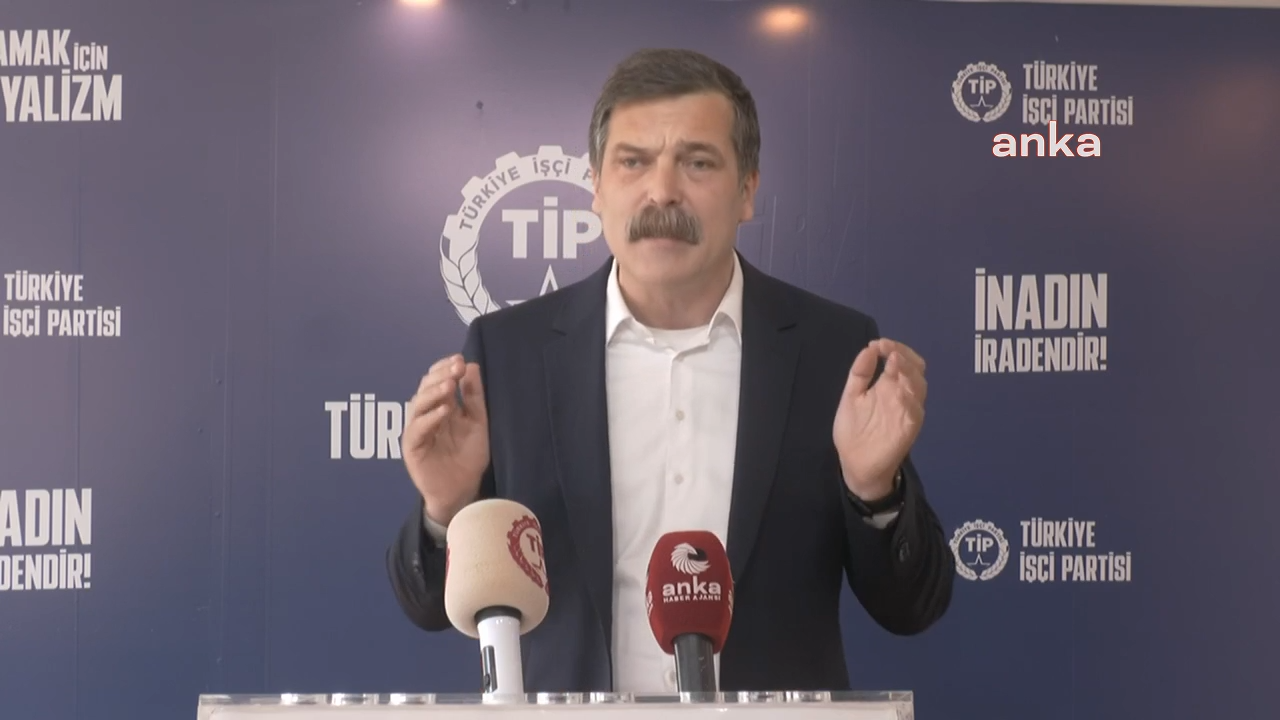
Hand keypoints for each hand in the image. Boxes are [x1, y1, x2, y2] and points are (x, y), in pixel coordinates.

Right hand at [403, 353, 489, 524]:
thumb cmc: (469, 457)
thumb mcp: (478, 422)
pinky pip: (417, 429)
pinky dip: (430, 417)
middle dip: (441, 375)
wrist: (464, 490)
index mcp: (441, 406)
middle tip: (456, 368)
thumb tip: (471, 366)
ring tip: (450, 384)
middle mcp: (426, 415)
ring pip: (418, 404)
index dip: (445, 368)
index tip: (460, 359)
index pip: (437, 380)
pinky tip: (444, 410)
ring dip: (434, 392)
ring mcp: (417, 431)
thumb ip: (474, 397)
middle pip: (426, 388)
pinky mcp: (412, 448)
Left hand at [833, 338, 926, 498]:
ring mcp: (907, 411)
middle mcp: (901, 395)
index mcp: (888, 385)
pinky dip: (910, 400)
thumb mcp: (851, 397)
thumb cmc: (854, 430)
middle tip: (889, 349)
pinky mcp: (909, 429)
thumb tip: (869, 348)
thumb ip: (860, 374)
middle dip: (905, 355)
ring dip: (909, 372)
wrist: (855, 464)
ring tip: (895, 361)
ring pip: (919, 387)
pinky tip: (900, 391)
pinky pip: (915, 412)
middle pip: (915, 369)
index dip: (893, 347)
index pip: (900, 360)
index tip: (878, 343)